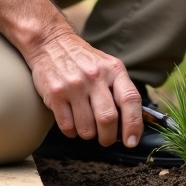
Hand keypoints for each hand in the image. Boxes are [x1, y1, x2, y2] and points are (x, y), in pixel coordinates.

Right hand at [26, 29, 143, 147]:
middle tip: (105, 140)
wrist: (51, 43)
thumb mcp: (108, 66)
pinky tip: (72, 123)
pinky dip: (71, 132)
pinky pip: (67, 126)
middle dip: (108, 137)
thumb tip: (132, 123)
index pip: (130, 100)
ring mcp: (74, 85)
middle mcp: (95, 77)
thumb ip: (120, 89)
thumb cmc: (84, 60)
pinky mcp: (55, 94)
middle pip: (108, 119)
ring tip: (86, 127)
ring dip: (88, 135)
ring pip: (86, 128)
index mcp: (114, 70)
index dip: (134, 124)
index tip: (131, 142)